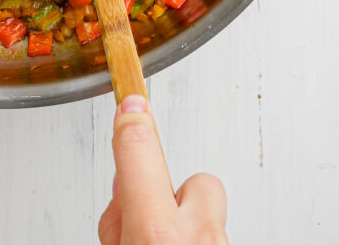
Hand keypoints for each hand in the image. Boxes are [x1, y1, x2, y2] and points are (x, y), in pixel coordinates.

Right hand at [99, 95, 227, 244]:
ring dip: (192, 223)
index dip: (133, 123)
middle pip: (200, 182)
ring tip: (170, 244)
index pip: (139, 152)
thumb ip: (117, 220)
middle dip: (178, 193)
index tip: (131, 107)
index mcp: (156, 234)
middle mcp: (197, 236)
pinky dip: (199, 238)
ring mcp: (222, 244)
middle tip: (156, 218)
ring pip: (213, 212)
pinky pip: (216, 233)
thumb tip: (123, 193)